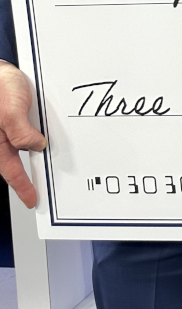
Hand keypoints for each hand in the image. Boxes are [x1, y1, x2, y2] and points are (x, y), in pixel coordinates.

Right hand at [0, 61, 44, 207]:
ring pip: (21, 147)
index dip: (23, 187)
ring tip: (47, 159)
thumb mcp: (10, 111)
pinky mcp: (13, 118)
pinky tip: (42, 136)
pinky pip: (24, 132)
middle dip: (28, 173)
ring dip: (33, 151)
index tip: (32, 200)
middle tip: (41, 185)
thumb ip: (21, 132)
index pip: (11, 171)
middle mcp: (0, 138)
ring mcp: (6, 129)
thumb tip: (36, 146)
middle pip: (15, 162)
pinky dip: (33, 137)